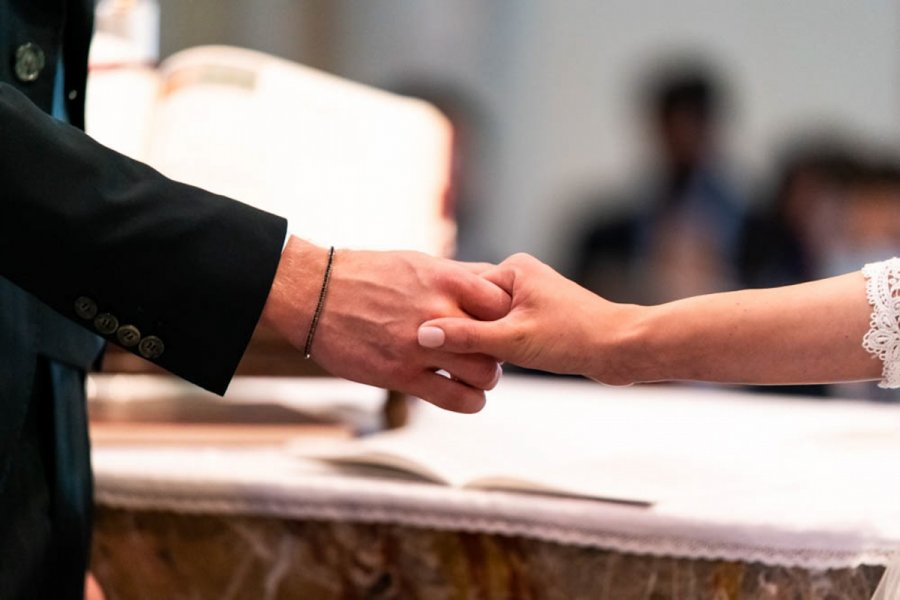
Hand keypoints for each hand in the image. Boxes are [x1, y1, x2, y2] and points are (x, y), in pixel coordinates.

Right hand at [262, 237, 509, 411]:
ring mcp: (420, 347)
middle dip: (500, 350)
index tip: (498, 324)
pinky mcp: (401, 375)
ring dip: (486, 378)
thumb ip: (456, 275)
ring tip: (476, 376)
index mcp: (445, 280)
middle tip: (489, 353)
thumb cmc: (366, 274)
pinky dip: (470, 401)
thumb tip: (492, 277)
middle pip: (499, 340)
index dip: (506, 316)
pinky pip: (455, 398)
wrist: (314, 294)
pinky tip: (465, 395)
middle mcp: (438, 313)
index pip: (502, 303)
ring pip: (484, 373)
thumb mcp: (417, 262)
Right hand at [417, 253, 637, 384]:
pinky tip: (500, 363)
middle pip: (473, 306)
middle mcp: (521, 275)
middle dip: (467, 330)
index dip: (449, 317)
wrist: (621, 349)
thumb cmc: (574, 338)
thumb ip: (466, 337)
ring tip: (485, 359)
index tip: (435, 340)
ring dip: (485, 341)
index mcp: (513, 267)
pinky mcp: (540, 314)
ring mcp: (531, 294)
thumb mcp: (512, 341)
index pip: (461, 290)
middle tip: (457, 354)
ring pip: (489, 320)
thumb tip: (423, 335)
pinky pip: (506, 329)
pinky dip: (500, 345)